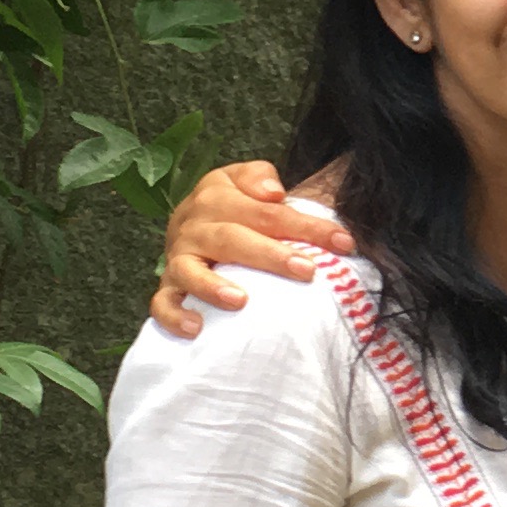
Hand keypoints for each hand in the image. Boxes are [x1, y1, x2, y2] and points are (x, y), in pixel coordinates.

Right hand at [148, 160, 351, 335]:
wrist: (189, 222)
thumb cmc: (233, 208)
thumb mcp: (245, 181)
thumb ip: (260, 178)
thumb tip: (274, 192)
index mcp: (217, 194)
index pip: (267, 210)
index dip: (306, 226)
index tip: (343, 242)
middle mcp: (193, 224)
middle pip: (232, 238)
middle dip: (270, 255)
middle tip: (306, 271)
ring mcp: (177, 257)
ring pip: (190, 270)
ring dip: (213, 286)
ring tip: (241, 301)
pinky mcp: (167, 286)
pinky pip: (162, 303)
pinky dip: (175, 316)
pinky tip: (196, 329)